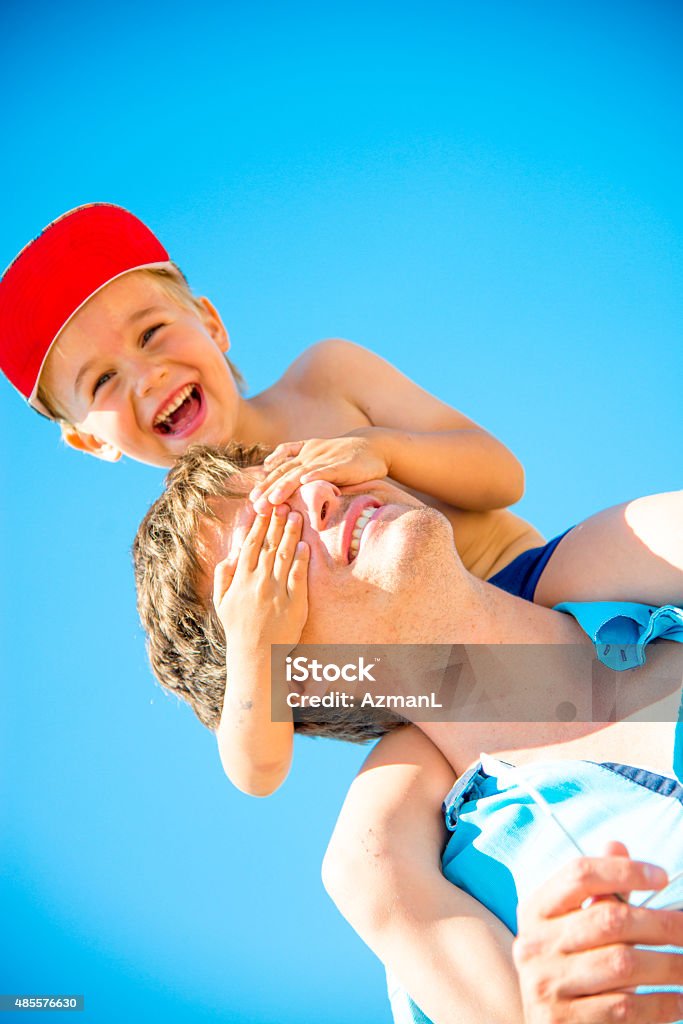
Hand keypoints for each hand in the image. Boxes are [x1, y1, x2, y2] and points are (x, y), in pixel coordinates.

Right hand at [213, 506, 308, 654]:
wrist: (256, 655)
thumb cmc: (238, 628)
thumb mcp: (221, 602)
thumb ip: (223, 577)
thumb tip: (229, 556)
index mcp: (241, 580)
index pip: (251, 545)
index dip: (258, 525)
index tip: (264, 508)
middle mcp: (258, 582)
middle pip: (269, 546)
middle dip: (277, 522)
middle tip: (284, 504)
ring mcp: (276, 592)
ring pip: (284, 556)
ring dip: (291, 534)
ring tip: (297, 517)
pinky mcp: (294, 603)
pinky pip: (298, 577)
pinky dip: (301, 560)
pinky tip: (305, 545)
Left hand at [249, 430, 390, 510]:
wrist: (374, 446)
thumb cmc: (347, 458)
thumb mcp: (321, 461)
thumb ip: (305, 471)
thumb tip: (290, 489)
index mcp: (304, 454)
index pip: (280, 470)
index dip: (265, 483)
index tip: (251, 499)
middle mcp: (310, 455)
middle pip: (285, 472)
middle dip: (268, 489)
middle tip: (255, 505)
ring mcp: (325, 459)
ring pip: (301, 472)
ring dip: (285, 486)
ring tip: (273, 500)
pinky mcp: (341, 464)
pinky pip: (327, 469)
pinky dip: (316, 474)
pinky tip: (305, 481)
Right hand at [513, 843, 682, 1022]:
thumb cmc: (571, 966)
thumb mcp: (575, 926)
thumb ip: (599, 891)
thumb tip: (618, 845)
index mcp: (536, 910)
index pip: (579, 874)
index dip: (622, 870)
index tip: (663, 876)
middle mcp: (534, 944)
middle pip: (607, 919)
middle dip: (661, 922)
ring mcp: (546, 985)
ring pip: (623, 964)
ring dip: (671, 964)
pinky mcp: (563, 1022)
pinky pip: (625, 1007)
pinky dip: (661, 1003)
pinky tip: (680, 1000)